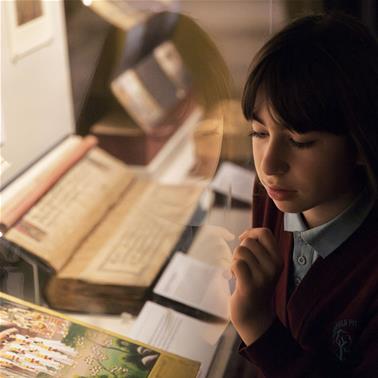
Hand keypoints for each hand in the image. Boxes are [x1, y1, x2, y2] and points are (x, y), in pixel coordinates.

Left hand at [230, 227, 282, 345]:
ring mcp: (263, 277)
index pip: (265, 232)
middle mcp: (273, 266)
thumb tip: (246, 234)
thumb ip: (260, 249)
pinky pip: (236, 264)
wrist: (254, 315)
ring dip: (235, 260)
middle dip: (240, 250)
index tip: (243, 240)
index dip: (251, 233)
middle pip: (249, 242)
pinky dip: (232, 268)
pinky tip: (236, 278)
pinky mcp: (250, 286)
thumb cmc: (255, 285)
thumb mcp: (265, 265)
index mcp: (278, 259)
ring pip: (241, 251)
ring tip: (240, 272)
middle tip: (243, 265)